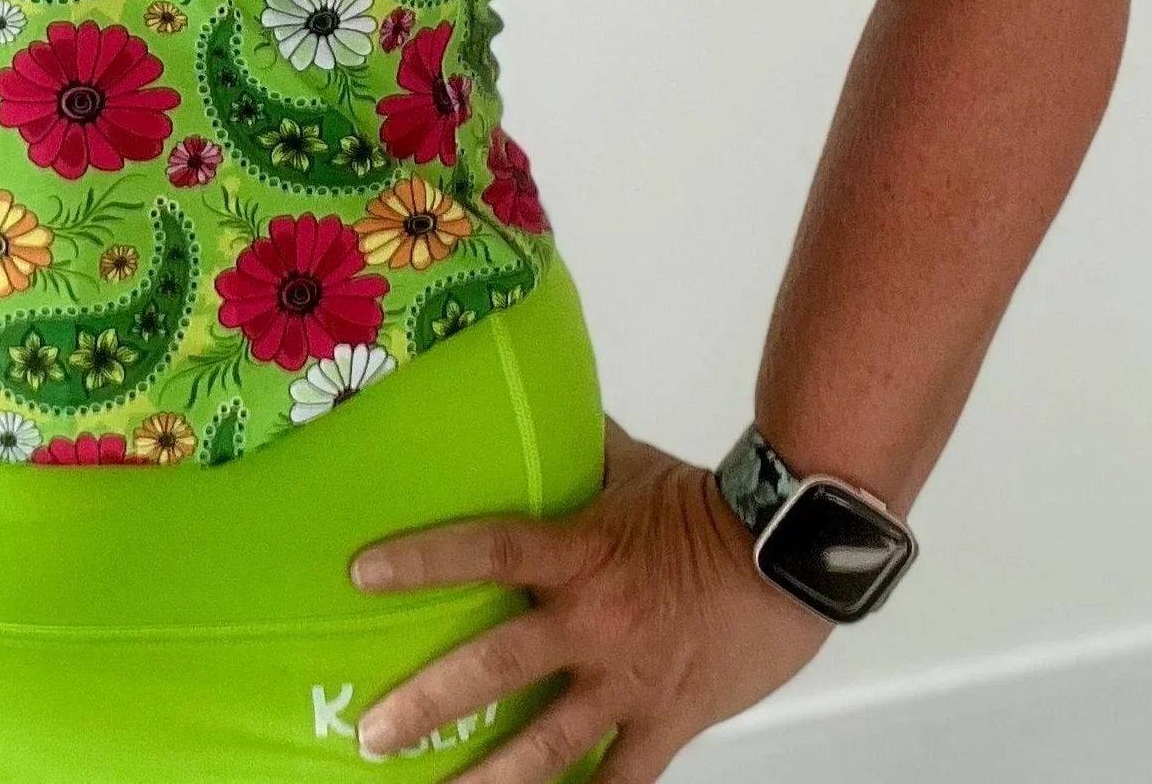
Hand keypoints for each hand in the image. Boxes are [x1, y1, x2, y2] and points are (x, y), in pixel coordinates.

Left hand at [347, 418, 831, 781]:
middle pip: (496, 668)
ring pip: (548, 747)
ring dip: (490, 780)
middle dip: (428, 704)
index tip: (362, 574)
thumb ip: (575, 447)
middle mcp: (593, 622)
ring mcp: (629, 681)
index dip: (422, 560)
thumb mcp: (628, 465)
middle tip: (371, 733)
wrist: (789, 550)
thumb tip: (532, 405)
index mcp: (578, 553)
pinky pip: (624, 782)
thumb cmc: (704, 503)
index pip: (486, 550)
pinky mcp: (669, 722)